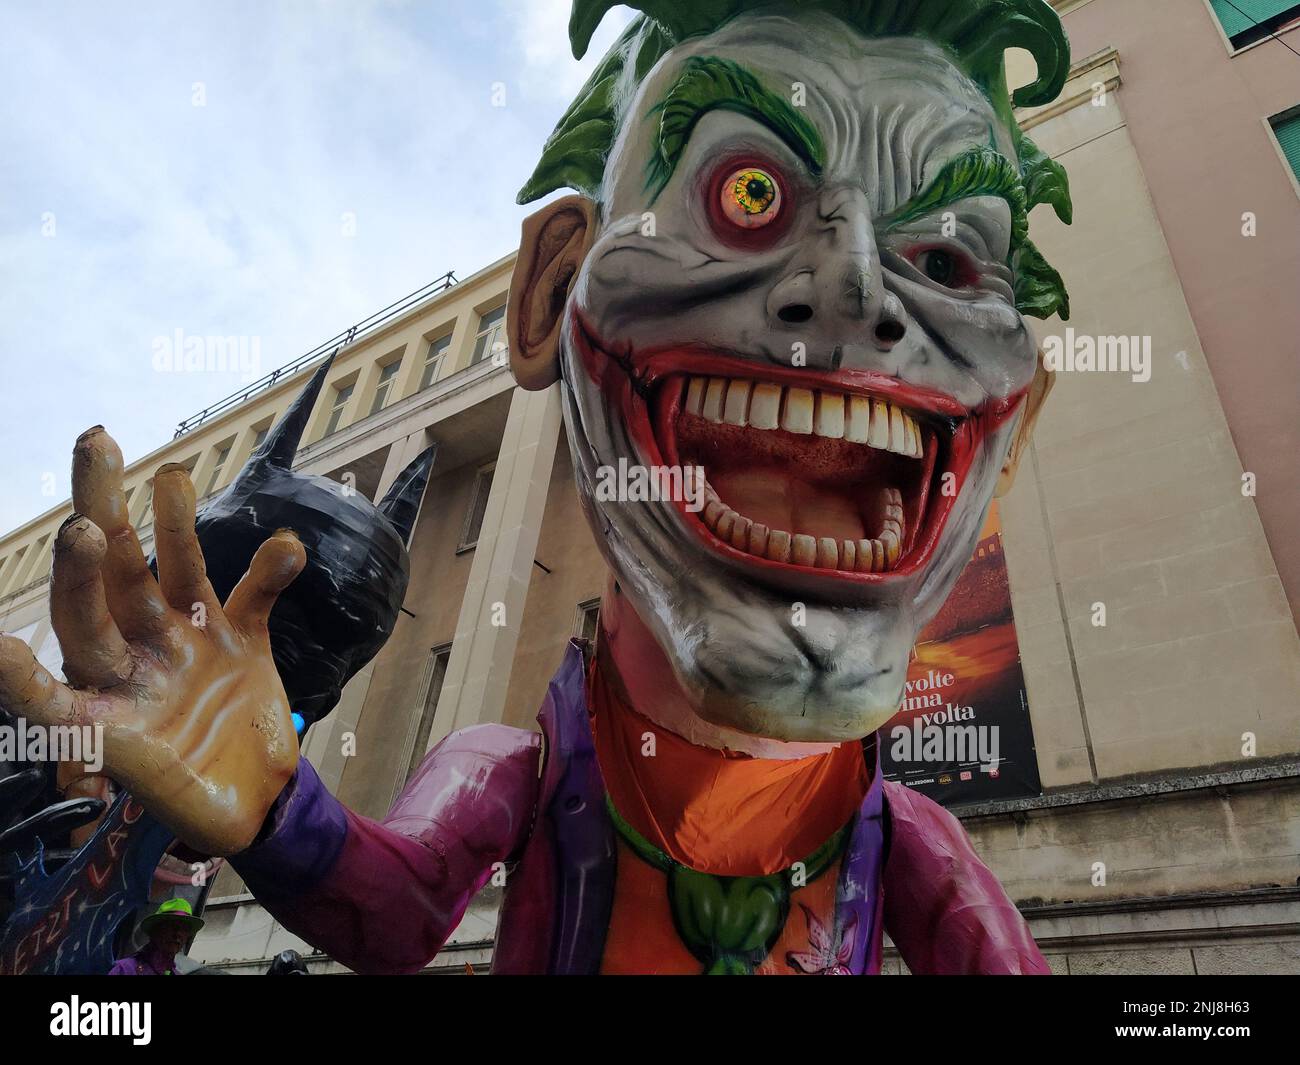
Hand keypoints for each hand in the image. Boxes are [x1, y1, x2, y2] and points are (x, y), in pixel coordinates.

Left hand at [0, 428, 304, 854]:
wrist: (253, 797)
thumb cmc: (186, 795)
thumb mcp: (143, 786)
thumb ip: (98, 752)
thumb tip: (48, 734)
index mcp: (102, 702)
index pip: (59, 668)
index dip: (27, 664)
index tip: (1, 643)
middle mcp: (136, 657)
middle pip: (107, 585)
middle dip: (95, 533)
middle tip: (89, 480)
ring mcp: (188, 640)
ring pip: (171, 570)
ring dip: (172, 524)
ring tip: (172, 477)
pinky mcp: (242, 636)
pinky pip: (253, 594)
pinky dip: (271, 569)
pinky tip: (287, 546)